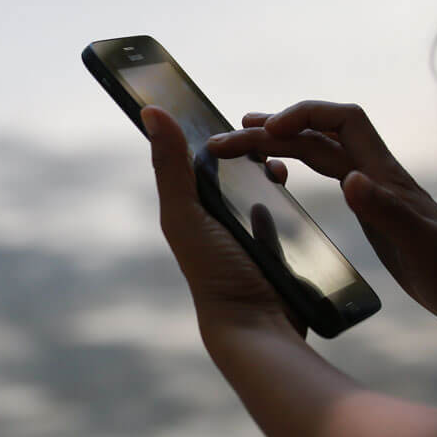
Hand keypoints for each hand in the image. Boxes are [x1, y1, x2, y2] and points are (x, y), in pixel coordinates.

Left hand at [140, 106, 303, 339]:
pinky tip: (286, 190)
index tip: (227, 114)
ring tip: (278, 162)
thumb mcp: (186, 214)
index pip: (192, 160)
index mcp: (186, 209)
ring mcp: (240, 236)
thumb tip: (150, 110)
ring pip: (253, 191)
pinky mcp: (270, 250)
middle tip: (264, 138)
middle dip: (245, 152)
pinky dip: (281, 201)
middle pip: (227, 173)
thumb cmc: (213, 270)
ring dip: (264, 173)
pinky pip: (277, 218)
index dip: (206, 135)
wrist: (255, 326)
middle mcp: (210, 220)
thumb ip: (170, 167)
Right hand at [208, 101, 436, 325]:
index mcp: (383, 175)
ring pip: (319, 150)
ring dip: (281, 141)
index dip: (304, 114)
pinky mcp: (367, 207)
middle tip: (229, 136)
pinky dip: (297, 163)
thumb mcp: (416, 244)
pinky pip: (325, 171)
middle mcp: (374, 173)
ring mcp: (371, 189)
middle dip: (275, 128)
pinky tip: (279, 175)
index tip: (268, 130)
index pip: (342, 120)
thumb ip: (384, 210)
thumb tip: (350, 179)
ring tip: (244, 142)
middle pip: (319, 133)